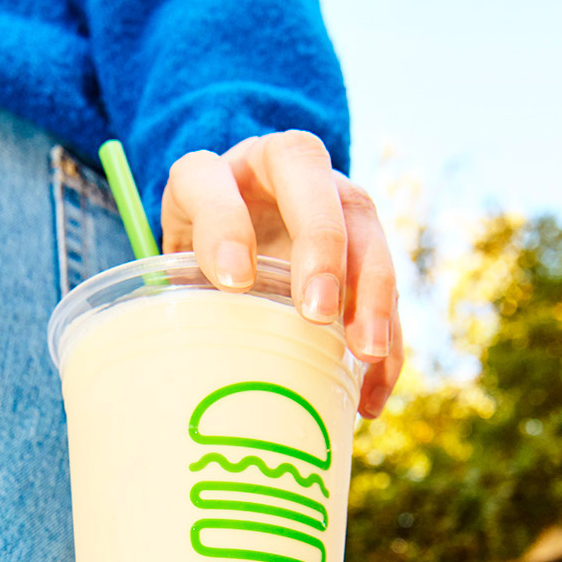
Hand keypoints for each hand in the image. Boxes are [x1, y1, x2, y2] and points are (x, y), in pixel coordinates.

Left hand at [159, 131, 404, 418]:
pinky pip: (387, 286)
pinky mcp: (366, 246)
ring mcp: (333, 201)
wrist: (239, 259)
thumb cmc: (199, 274)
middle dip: (320, 243)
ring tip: (365, 351)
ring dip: (371, 290)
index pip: (210, 178)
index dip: (224, 223)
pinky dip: (388, 337)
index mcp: (215, 173)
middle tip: (317, 311)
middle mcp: (281, 171)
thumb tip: (172, 378)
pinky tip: (373, 390)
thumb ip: (177, 302)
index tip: (234, 282)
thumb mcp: (175, 277)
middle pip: (309, 178)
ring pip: (364, 227)